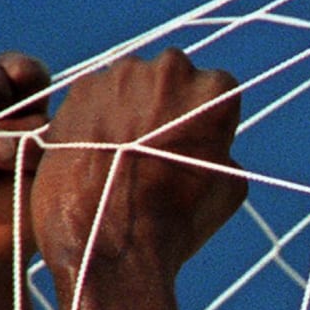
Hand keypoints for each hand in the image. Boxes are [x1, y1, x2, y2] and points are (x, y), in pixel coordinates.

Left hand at [31, 49, 246, 281]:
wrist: (106, 240)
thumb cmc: (174, 221)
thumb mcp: (228, 189)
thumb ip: (223, 150)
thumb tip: (211, 144)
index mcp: (214, 90)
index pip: (216, 88)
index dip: (204, 118)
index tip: (194, 142)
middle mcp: (170, 69)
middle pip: (172, 77)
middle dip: (166, 103)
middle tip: (155, 146)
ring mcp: (121, 75)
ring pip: (131, 83)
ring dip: (130, 106)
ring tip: (122, 154)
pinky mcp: (81, 88)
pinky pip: (95, 95)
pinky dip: (96, 116)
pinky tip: (96, 153)